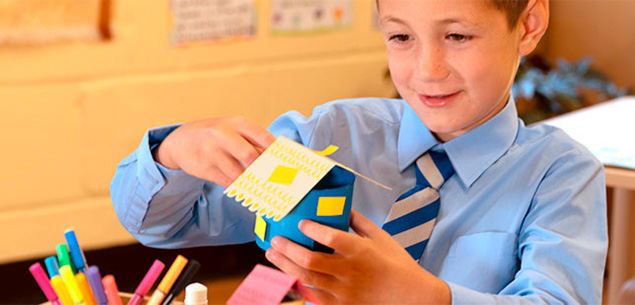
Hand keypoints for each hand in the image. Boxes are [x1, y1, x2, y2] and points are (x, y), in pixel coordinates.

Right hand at [153, 116, 274, 186]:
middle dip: (264, 169)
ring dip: (252, 182)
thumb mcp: (234, 130)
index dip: (277, 152)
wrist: (182, 141)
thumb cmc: (216, 135)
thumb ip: (254, 141)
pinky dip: (239, 186)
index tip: (289, 163)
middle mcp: (223, 134)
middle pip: (250, 155)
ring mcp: (212, 151)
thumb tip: (278, 159)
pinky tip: (246, 188)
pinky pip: (227, 182)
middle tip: (276, 179)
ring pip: (238, 173)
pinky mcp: (204, 168)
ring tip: (262, 186)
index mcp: (237, 123)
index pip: (263, 137)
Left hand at [265, 210, 450, 303]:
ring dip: (286, 265)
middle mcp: (350, 272)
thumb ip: (359, 222)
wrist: (413, 298)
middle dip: (288, 249)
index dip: (311, 229)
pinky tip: (288, 275)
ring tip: (273, 254)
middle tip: (276, 239)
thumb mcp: (382, 238)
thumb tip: (342, 206)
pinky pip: (313, 296)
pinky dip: (298, 285)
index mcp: (361, 251)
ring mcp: (344, 292)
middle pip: (310, 260)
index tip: (301, 222)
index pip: (330, 237)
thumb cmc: (398, 266)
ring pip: (307, 279)